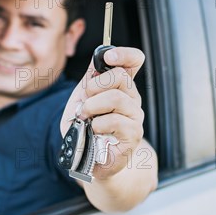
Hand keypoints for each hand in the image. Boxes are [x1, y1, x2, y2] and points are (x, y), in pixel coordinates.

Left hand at [60, 47, 145, 179]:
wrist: (88, 160)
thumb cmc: (85, 130)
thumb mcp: (80, 100)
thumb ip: (89, 80)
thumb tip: (97, 57)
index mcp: (121, 87)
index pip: (134, 61)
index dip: (123, 54)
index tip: (107, 58)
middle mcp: (132, 99)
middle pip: (120, 76)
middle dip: (95, 86)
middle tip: (85, 102)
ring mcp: (135, 116)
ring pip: (116, 98)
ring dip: (92, 107)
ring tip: (85, 118)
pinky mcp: (133, 134)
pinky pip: (115, 121)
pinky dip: (98, 124)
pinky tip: (95, 131)